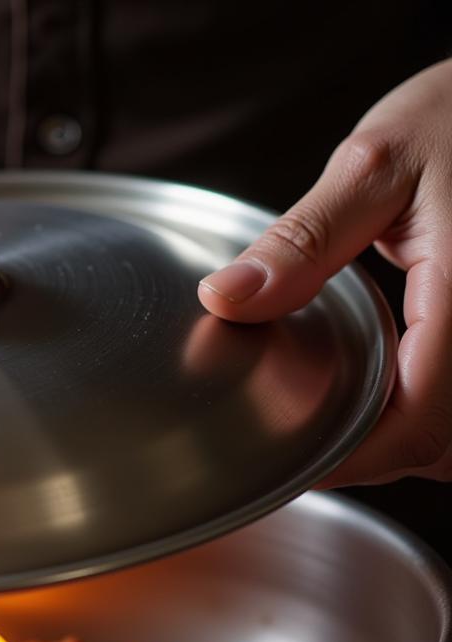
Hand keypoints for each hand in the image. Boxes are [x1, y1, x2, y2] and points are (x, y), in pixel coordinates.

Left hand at [198, 59, 451, 486]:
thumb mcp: (376, 164)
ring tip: (338, 414)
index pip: (418, 422)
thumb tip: (227, 299)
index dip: (353, 458)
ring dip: (404, 438)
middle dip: (375, 455)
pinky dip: (426, 409)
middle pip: (442, 446)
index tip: (289, 461)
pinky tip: (385, 386)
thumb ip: (303, 240)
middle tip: (303, 437)